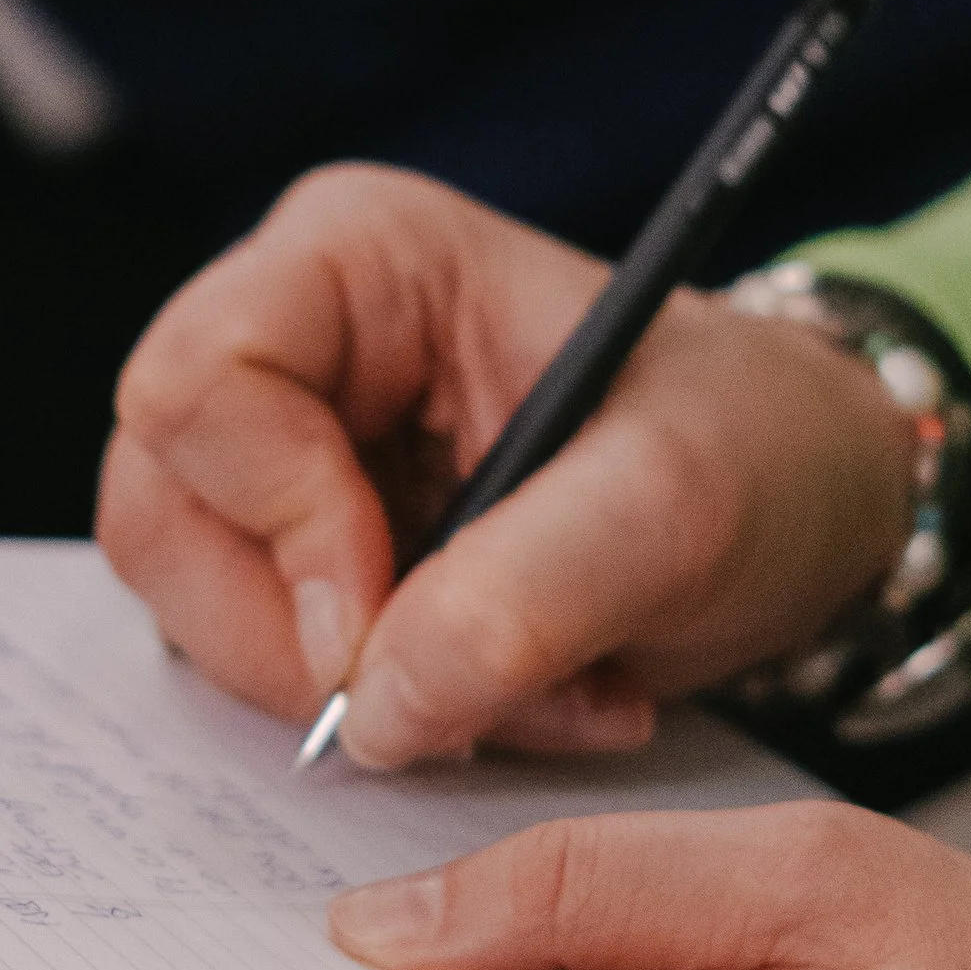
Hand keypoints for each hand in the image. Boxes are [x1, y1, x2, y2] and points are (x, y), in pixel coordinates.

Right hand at [98, 164, 913, 763]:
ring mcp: (287, 449)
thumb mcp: (677, 507)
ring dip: (356, 693)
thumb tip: (372, 709)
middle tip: (452, 703)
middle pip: (162, 508)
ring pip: (196, 602)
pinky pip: (267, 659)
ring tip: (529, 695)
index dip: (272, 525)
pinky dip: (383, 713)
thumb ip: (525, 595)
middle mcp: (293, 338)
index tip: (380, 632)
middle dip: (297, 641)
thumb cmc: (756, 448)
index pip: (199, 387)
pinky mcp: (307, 551)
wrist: (808, 501)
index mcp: (356, 256)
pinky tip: (509, 700)